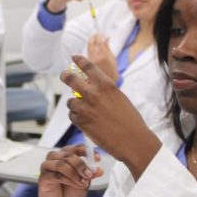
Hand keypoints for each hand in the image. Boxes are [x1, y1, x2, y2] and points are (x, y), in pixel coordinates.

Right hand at [38, 145, 100, 196]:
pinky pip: (56, 174)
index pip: (75, 148)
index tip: (97, 158)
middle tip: (89, 175)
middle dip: (81, 165)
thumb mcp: (85, 183)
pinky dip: (68, 180)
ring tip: (82, 183)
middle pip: (68, 154)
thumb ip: (90, 174)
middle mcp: (56, 158)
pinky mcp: (43, 177)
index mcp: (66, 156)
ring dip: (74, 173)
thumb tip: (99, 169)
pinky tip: (74, 185)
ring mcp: (48, 167)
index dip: (86, 151)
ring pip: (62, 163)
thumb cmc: (71, 194)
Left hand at [59, 54, 161, 178]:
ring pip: (70, 101)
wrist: (131, 139)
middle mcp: (93, 93)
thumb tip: (92, 87)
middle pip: (70, 79)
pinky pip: (72, 115)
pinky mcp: (81, 122)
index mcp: (105, 84)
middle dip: (65, 76)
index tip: (74, 57)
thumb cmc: (130, 119)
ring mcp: (85, 108)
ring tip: (84, 110)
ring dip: (74, 104)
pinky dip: (76, 117)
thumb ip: (104, 90)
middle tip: (64, 75)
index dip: (79, 60)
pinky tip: (86, 121)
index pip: (87, 66)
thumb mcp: (119, 97)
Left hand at [85, 33, 116, 79]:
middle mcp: (95, 59)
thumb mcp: (112, 60)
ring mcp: (89, 63)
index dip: (98, 36)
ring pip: (87, 50)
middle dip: (92, 38)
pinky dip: (88, 53)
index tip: (99, 34)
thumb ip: (108, 48)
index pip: (99, 42)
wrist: (107, 86)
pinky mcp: (85, 67)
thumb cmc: (112, 73)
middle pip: (91, 44)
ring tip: (92, 41)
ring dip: (90, 44)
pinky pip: (85, 57)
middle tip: (94, 35)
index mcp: (104, 56)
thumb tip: (106, 37)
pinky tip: (89, 52)